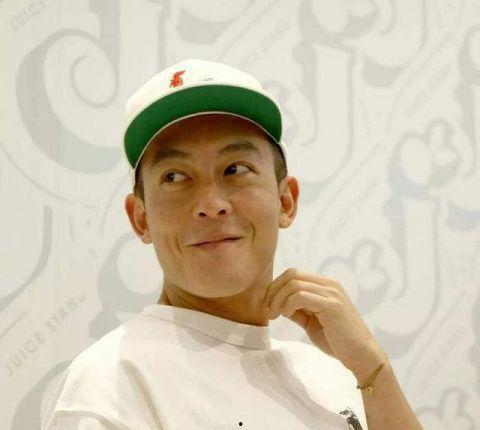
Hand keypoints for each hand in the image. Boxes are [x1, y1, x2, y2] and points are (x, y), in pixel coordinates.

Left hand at [264, 268, 387, 381]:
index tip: (268, 306)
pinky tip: (287, 315)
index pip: (294, 274)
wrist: (361, 356)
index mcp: (325, 285)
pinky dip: (288, 304)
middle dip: (274, 290)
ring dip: (278, 299)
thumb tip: (277, 304)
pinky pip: (301, 296)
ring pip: (294, 284)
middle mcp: (329, 285)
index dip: (276, 287)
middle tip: (269, 310)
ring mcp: (332, 293)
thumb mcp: (311, 322)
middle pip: (292, 274)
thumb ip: (297, 310)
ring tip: (276, 315)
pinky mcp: (332, 305)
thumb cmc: (337, 341)